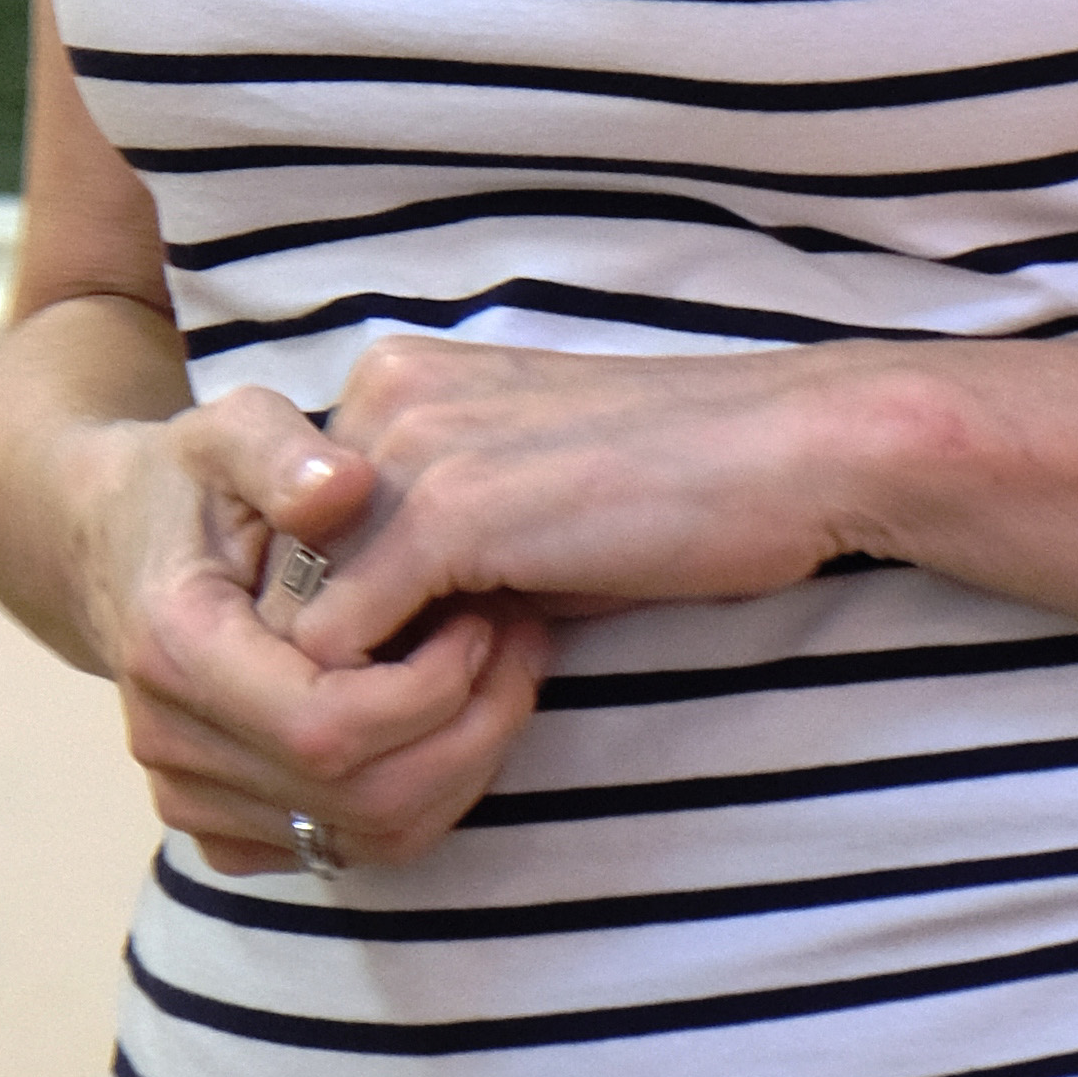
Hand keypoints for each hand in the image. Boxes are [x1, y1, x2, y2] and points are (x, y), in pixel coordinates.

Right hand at [71, 389, 555, 874]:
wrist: (119, 544)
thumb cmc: (193, 480)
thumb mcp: (231, 427)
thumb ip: (283, 451)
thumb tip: (347, 487)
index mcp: (174, 648)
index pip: (326, 726)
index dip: (430, 688)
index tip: (485, 616)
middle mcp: (171, 742)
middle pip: (363, 796)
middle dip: (470, 729)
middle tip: (521, 642)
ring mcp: (191, 797)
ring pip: (373, 836)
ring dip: (465, 763)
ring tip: (502, 671)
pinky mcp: (223, 827)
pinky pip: (355, 849)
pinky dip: (427, 795)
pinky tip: (452, 715)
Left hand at [263, 334, 901, 679]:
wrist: (795, 452)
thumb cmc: (679, 486)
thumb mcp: (522, 502)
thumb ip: (429, 546)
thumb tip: (356, 642)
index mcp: (394, 381)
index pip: (295, 532)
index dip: (352, 612)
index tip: (431, 649)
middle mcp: (379, 396)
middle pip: (282, 575)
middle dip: (346, 655)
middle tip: (448, 689)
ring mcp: (406, 451)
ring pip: (297, 624)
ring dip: (372, 684)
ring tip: (480, 684)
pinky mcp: (444, 516)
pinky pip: (343, 650)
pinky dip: (406, 695)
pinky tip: (514, 671)